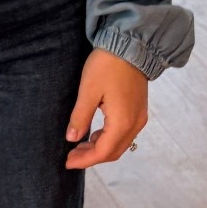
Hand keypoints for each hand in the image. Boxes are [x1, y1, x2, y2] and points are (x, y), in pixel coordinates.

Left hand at [64, 50, 147, 168]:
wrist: (131, 45)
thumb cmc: (108, 65)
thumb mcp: (89, 91)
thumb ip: (80, 117)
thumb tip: (72, 138)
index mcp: (122, 122)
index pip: (103, 152)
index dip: (84, 160)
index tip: (67, 162)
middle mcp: (134, 124)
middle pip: (113, 152)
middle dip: (91, 157)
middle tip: (71, 156)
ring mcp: (139, 117)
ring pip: (119, 144)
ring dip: (100, 148)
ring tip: (79, 146)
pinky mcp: (138, 110)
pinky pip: (124, 133)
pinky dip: (108, 138)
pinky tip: (94, 133)